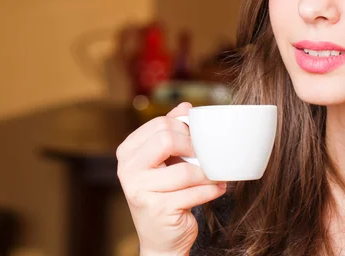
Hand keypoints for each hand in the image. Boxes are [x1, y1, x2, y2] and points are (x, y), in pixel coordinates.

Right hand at [117, 102, 226, 254]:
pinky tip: (217, 188)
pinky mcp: (158, 209)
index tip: (196, 140)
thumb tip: (185, 106)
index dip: (184, 129)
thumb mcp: (163, 161)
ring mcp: (140, 191)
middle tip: (205, 156)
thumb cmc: (164, 194)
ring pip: (185, 169)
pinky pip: (194, 192)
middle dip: (194, 147)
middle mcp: (128, 169)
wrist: (160, 238)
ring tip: (215, 175)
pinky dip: (211, 190)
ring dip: (207, 173)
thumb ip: (171, 132)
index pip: (160, 124)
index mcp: (127, 152)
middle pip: (167, 139)